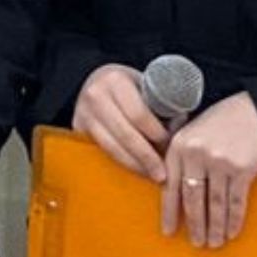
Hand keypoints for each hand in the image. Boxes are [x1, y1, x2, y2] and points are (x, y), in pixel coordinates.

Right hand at [74, 63, 168, 182]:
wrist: (98, 81)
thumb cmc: (129, 86)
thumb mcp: (146, 86)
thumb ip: (162, 105)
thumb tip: (178, 134)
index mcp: (115, 81)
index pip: (139, 115)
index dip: (156, 134)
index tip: (170, 146)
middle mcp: (95, 96)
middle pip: (125, 135)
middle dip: (147, 157)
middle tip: (163, 174)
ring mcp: (83, 114)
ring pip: (112, 147)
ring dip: (134, 164)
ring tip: (152, 175)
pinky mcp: (77, 130)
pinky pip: (102, 152)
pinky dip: (121, 163)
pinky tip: (135, 170)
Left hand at [163, 93, 256, 247]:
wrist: (255, 109)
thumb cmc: (221, 121)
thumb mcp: (191, 131)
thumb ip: (180, 157)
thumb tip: (169, 189)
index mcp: (179, 146)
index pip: (170, 187)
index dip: (169, 213)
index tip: (168, 231)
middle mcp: (197, 154)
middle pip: (193, 199)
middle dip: (195, 225)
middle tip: (196, 243)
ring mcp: (220, 162)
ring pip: (215, 204)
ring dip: (214, 227)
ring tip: (213, 242)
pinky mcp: (243, 168)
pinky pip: (236, 201)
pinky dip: (234, 220)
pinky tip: (231, 231)